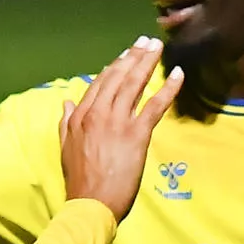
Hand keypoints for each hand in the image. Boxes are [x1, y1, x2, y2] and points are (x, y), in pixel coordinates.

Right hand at [62, 37, 183, 220]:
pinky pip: (156, 105)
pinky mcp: (137, 134)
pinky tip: (178, 74)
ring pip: (134, 84)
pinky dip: (168, 88)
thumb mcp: (65, 147)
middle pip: (118, 77)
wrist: (90, 202)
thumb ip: (66, 122)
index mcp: (81, 115)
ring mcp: (118, 121)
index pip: (100, 83)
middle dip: (133, 57)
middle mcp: (99, 112)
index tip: (125, 55)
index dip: (114, 66)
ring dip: (147, 62)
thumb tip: (67, 103)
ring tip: (158, 47)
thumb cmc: (79, 179)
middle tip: (146, 42)